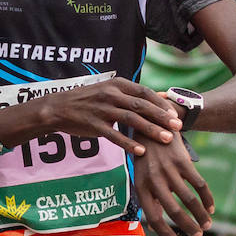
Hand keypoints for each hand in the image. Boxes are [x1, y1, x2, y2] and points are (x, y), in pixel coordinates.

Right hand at [38, 78, 181, 156]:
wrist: (57, 108)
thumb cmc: (89, 100)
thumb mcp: (110, 90)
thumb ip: (134, 94)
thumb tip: (161, 95)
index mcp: (117, 84)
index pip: (145, 92)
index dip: (161, 103)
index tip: (175, 113)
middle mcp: (110, 95)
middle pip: (142, 106)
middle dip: (162, 116)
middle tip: (178, 126)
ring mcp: (102, 109)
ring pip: (131, 120)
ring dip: (151, 130)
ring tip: (166, 139)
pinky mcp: (93, 125)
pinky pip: (114, 135)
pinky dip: (128, 144)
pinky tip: (141, 151)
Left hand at [132, 131, 214, 235]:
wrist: (151, 124)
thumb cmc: (145, 155)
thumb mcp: (141, 176)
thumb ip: (149, 199)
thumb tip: (155, 225)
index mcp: (141, 187)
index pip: (154, 218)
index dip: (167, 235)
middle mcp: (154, 180)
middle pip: (173, 211)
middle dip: (187, 227)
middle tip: (198, 235)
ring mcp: (168, 170)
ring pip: (188, 200)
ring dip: (200, 215)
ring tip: (207, 224)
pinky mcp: (182, 161)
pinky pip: (198, 184)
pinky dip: (207, 198)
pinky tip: (211, 207)